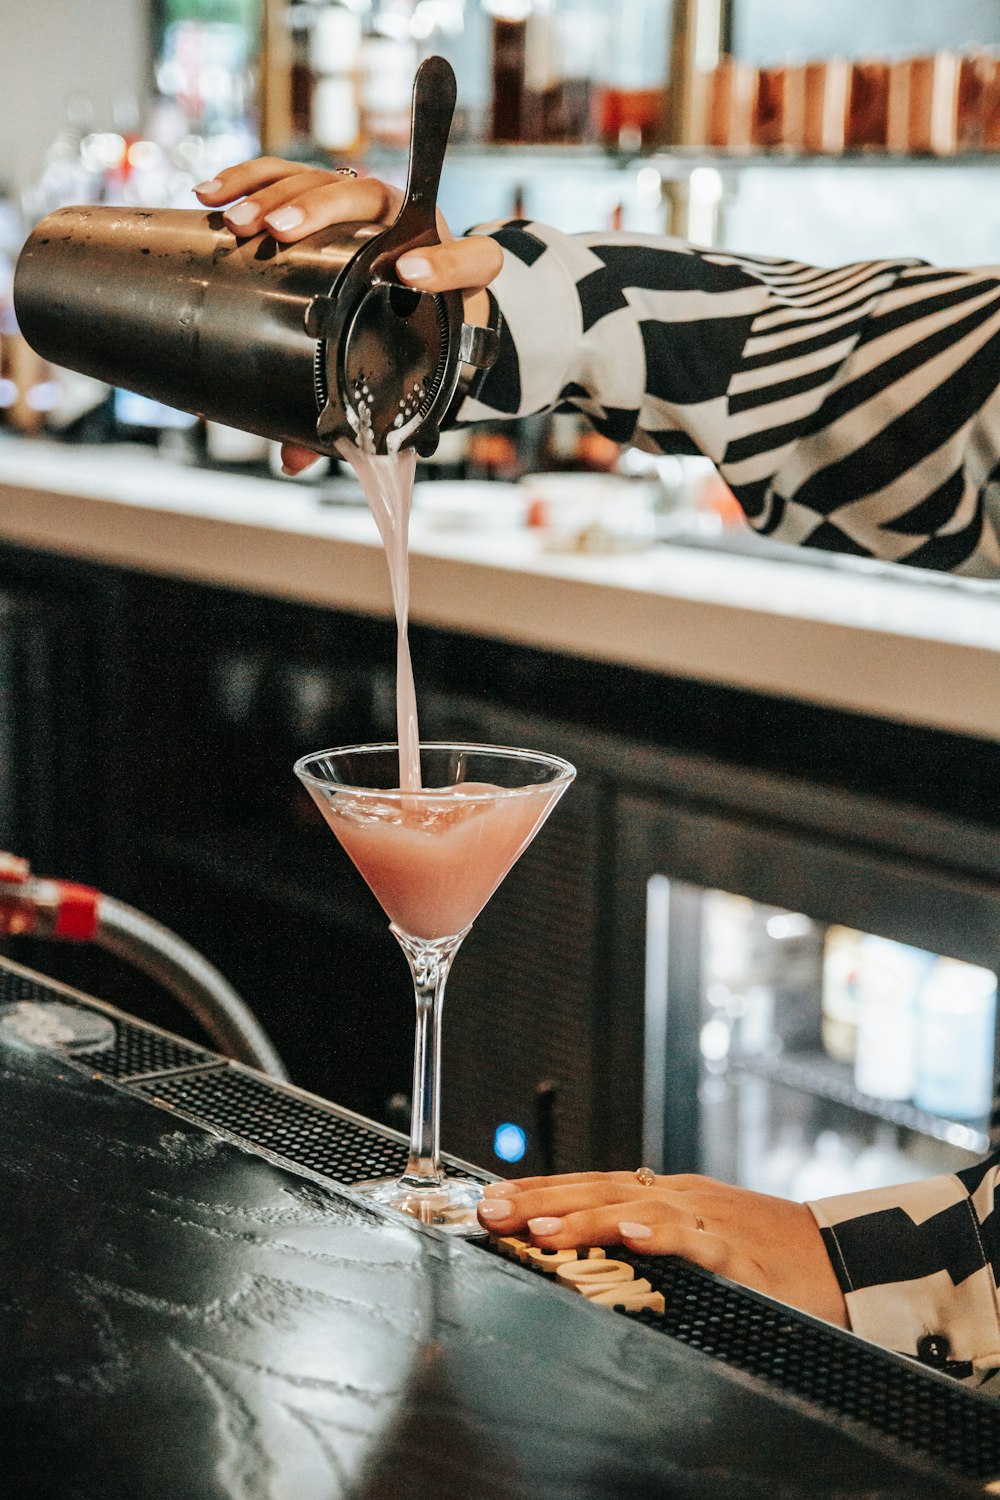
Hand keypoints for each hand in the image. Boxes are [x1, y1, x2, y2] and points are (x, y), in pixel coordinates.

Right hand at [194, 159, 502, 472]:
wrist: (408, 301)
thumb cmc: (404, 344)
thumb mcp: (391, 380)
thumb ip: (353, 422)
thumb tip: (293, 460)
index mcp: (452, 277)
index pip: (471, 260)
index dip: (447, 263)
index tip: (409, 273)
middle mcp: (410, 228)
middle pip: (372, 198)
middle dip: (322, 208)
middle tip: (281, 232)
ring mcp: (366, 205)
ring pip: (323, 181)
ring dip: (276, 195)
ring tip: (238, 222)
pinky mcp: (326, 194)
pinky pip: (287, 174)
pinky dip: (249, 180)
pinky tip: (212, 196)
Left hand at [477, 1170, 848, 1328]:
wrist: (844, 1260)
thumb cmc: (768, 1254)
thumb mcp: (698, 1237)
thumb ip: (651, 1234)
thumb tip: (589, 1240)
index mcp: (665, 1194)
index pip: (589, 1183)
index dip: (539, 1190)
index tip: (490, 1201)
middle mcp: (678, 1196)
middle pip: (597, 1189)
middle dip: (539, 1200)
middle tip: (489, 1211)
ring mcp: (708, 1218)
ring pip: (635, 1208)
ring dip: (582, 1217)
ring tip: (537, 1229)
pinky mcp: (739, 1250)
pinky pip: (696, 1239)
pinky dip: (661, 1234)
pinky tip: (630, 1234)